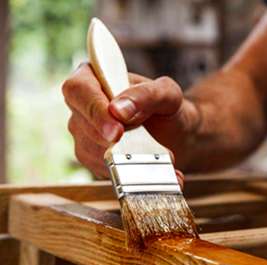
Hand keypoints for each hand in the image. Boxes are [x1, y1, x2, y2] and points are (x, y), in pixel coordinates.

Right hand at [62, 63, 196, 185]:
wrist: (176, 134)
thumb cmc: (168, 108)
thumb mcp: (167, 94)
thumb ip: (146, 95)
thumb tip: (118, 110)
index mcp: (94, 77)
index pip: (78, 90)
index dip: (95, 111)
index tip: (117, 131)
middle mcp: (82, 106)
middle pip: (82, 125)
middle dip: (115, 141)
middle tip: (148, 149)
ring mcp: (84, 133)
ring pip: (92, 151)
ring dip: (127, 160)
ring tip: (159, 160)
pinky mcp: (92, 158)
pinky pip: (104, 170)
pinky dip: (132, 174)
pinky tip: (156, 171)